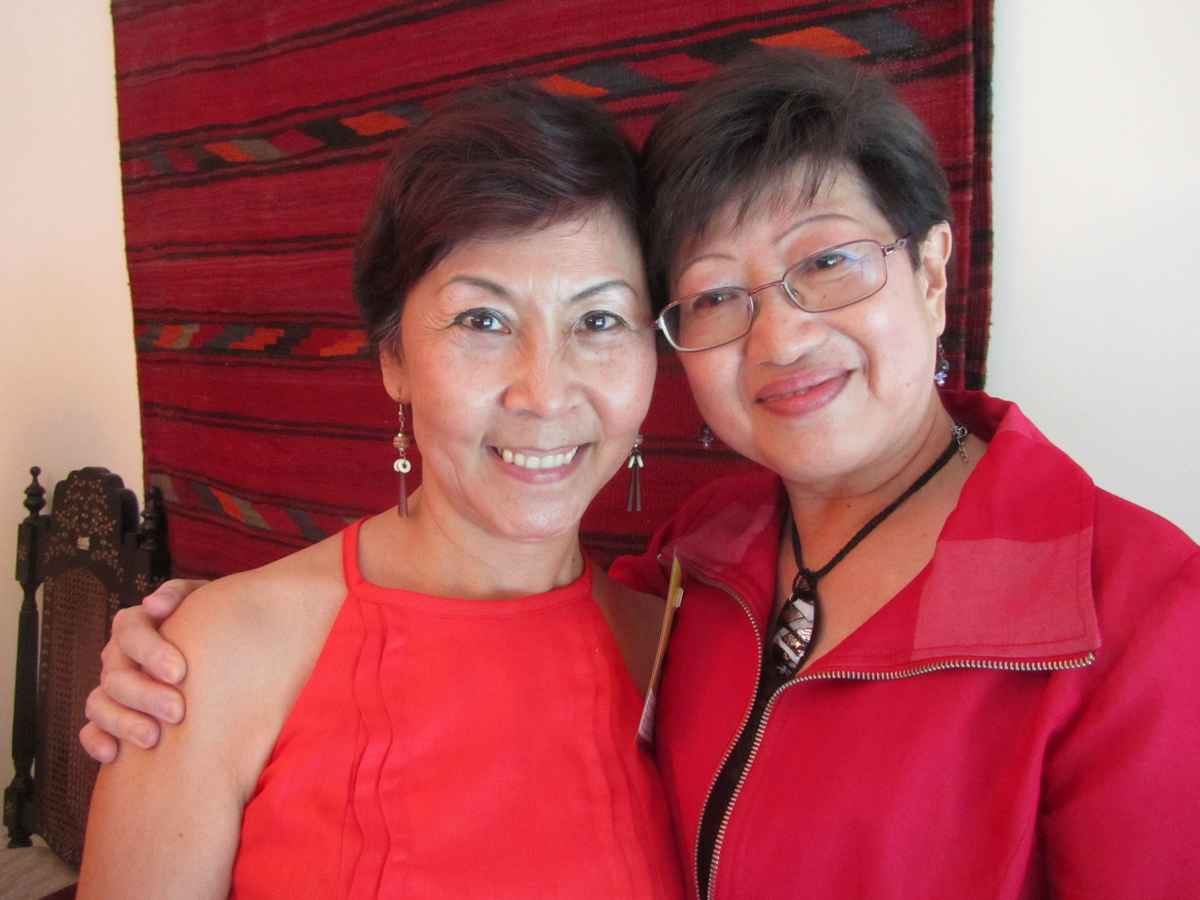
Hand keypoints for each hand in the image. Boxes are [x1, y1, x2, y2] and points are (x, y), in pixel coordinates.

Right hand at [79, 578, 205, 761]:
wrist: (228, 655)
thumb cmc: (215, 625)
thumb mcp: (207, 600)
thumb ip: (179, 595)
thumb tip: (153, 605)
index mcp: (138, 625)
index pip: (129, 630)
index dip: (149, 651)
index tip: (180, 672)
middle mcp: (120, 656)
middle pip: (116, 674)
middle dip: (144, 694)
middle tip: (177, 712)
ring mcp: (114, 688)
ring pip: (99, 703)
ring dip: (122, 722)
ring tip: (153, 739)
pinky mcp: (112, 717)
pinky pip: (92, 730)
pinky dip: (96, 741)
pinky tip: (113, 754)